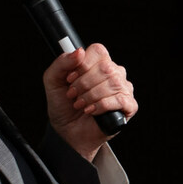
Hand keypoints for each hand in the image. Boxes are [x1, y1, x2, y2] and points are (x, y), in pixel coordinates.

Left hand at [42, 43, 136, 160]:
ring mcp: (123, 89)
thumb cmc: (63, 107)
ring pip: (113, 83)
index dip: (83, 64)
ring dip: (91, 95)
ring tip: (80, 104)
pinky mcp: (129, 106)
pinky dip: (102, 105)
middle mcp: (114, 73)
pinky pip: (120, 99)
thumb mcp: (53, 81)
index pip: (98, 51)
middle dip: (84, 83)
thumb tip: (79, 52)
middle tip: (73, 95)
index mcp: (98, 64)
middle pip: (105, 67)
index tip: (70, 78)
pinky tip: (91, 111)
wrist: (67, 132)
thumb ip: (62, 63)